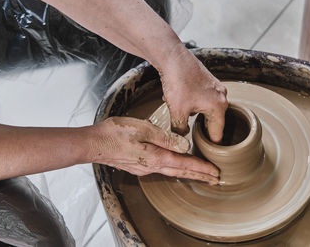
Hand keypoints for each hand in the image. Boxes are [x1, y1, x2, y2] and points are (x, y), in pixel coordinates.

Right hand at [91, 117, 218, 183]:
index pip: (185, 165)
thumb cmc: (115, 133)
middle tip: (215, 180)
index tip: (215, 173)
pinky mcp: (138, 165)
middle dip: (199, 176)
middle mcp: (151, 166)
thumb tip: (185, 146)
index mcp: (156, 157)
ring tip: (201, 175)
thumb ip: (166, 138)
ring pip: (172, 171)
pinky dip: (174, 169)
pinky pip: (161, 168)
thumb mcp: (143, 129)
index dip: (202, 169)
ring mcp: (144, 167)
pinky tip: (176, 166)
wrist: (93, 143)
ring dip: (188, 173)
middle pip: (181, 172)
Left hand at [158, 46, 227, 142]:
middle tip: (184, 128)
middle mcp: (222, 97)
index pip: (217, 135)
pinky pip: (202, 98)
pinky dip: (191, 101)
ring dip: (192, 112)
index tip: (199, 148)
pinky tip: (177, 98)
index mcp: (219, 107)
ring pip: (205, 109)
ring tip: (177, 109)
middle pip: (212, 122)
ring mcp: (216, 87)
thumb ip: (181, 130)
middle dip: (197, 126)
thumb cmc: (178, 82)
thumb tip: (182, 139)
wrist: (173, 57)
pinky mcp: (208, 81)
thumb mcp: (177, 112)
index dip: (207, 144)